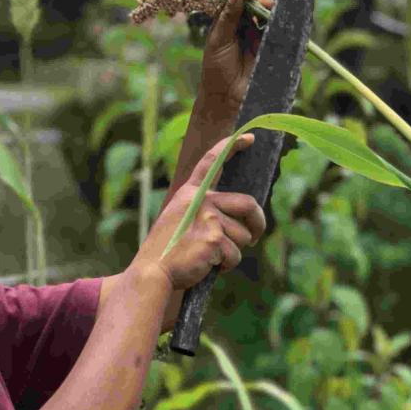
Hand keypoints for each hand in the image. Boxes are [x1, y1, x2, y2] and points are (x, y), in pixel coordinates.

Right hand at [130, 133, 265, 292]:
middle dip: (258, 223)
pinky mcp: (214, 239)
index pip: (211, 162)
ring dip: (232, 252)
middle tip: (256, 237)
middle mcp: (200, 200)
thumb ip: (203, 212)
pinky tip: (206, 266)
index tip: (249, 138)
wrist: (151, 271)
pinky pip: (234, 255)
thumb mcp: (179, 220)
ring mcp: (207, 219)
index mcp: (190, 193)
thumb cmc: (167, 250)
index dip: (231, 147)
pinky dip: (225, 266)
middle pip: (248, 204)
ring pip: (243, 236)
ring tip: (208, 257)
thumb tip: (240, 221)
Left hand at [199, 0, 274, 110]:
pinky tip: (278, 18)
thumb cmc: (216, 68)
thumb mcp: (219, 40)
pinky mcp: (271, 46)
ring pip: (268, 14)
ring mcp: (259, 35)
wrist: (227, 97)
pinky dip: (280, 22)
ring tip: (268, 7)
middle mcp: (244, 25)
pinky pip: (278, 30)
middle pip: (255, 3)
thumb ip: (228, 16)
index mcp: (227, 21)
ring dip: (270, 7)